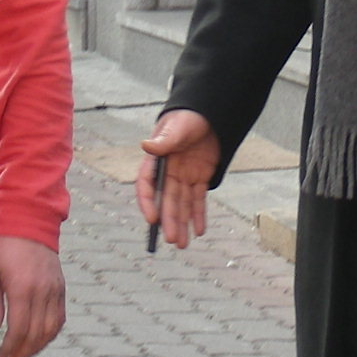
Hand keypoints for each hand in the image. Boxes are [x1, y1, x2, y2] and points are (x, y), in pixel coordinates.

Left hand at [0, 235, 64, 356]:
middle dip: (23, 353)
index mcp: (22, 287)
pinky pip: (60, 317)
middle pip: (36, 333)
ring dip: (38, 347)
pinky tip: (40, 340)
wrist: (28, 220)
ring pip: (51, 328)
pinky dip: (51, 333)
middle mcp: (42, 290)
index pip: (19, 329)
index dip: (10, 347)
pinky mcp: (60, 286)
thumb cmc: (1, 244)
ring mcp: (54, 289)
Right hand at [137, 109, 219, 249]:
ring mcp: (184, 175)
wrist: (210, 113)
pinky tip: (199, 230)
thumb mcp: (178, 126)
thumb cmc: (189, 116)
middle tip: (172, 240)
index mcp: (157, 159)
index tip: (152, 219)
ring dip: (182, 223)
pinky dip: (198, 214)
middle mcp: (168, 171)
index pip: (147, 184)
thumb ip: (165, 138)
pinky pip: (198, 199)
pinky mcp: (200, 177)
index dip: (148, 202)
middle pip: (166, 200)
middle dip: (169, 220)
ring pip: (182, 204)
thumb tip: (147, 145)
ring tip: (182, 244)